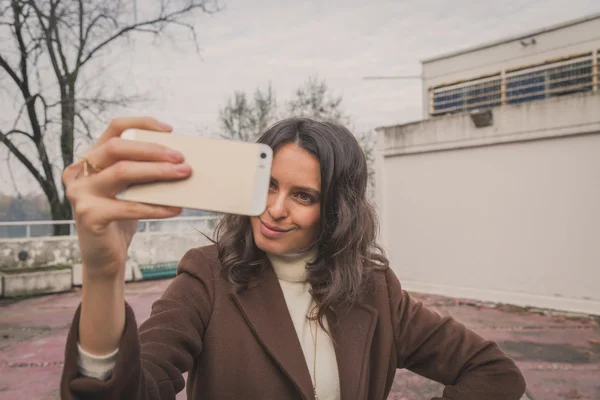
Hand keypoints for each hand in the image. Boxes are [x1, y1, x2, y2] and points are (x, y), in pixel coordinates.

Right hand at [62, 117, 191, 280]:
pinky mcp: (88, 215)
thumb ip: (142, 171)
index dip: (142, 124)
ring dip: (158, 172)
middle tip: (181, 158)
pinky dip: (155, 207)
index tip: (170, 130)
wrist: (105, 256)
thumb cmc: (121, 218)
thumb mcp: (130, 189)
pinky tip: (175, 208)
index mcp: (90, 158)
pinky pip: (128, 206)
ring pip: (122, 172)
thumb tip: (179, 160)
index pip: (114, 128)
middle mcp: (80, 171)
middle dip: (154, 150)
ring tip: (183, 174)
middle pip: (118, 147)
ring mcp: (80, 193)